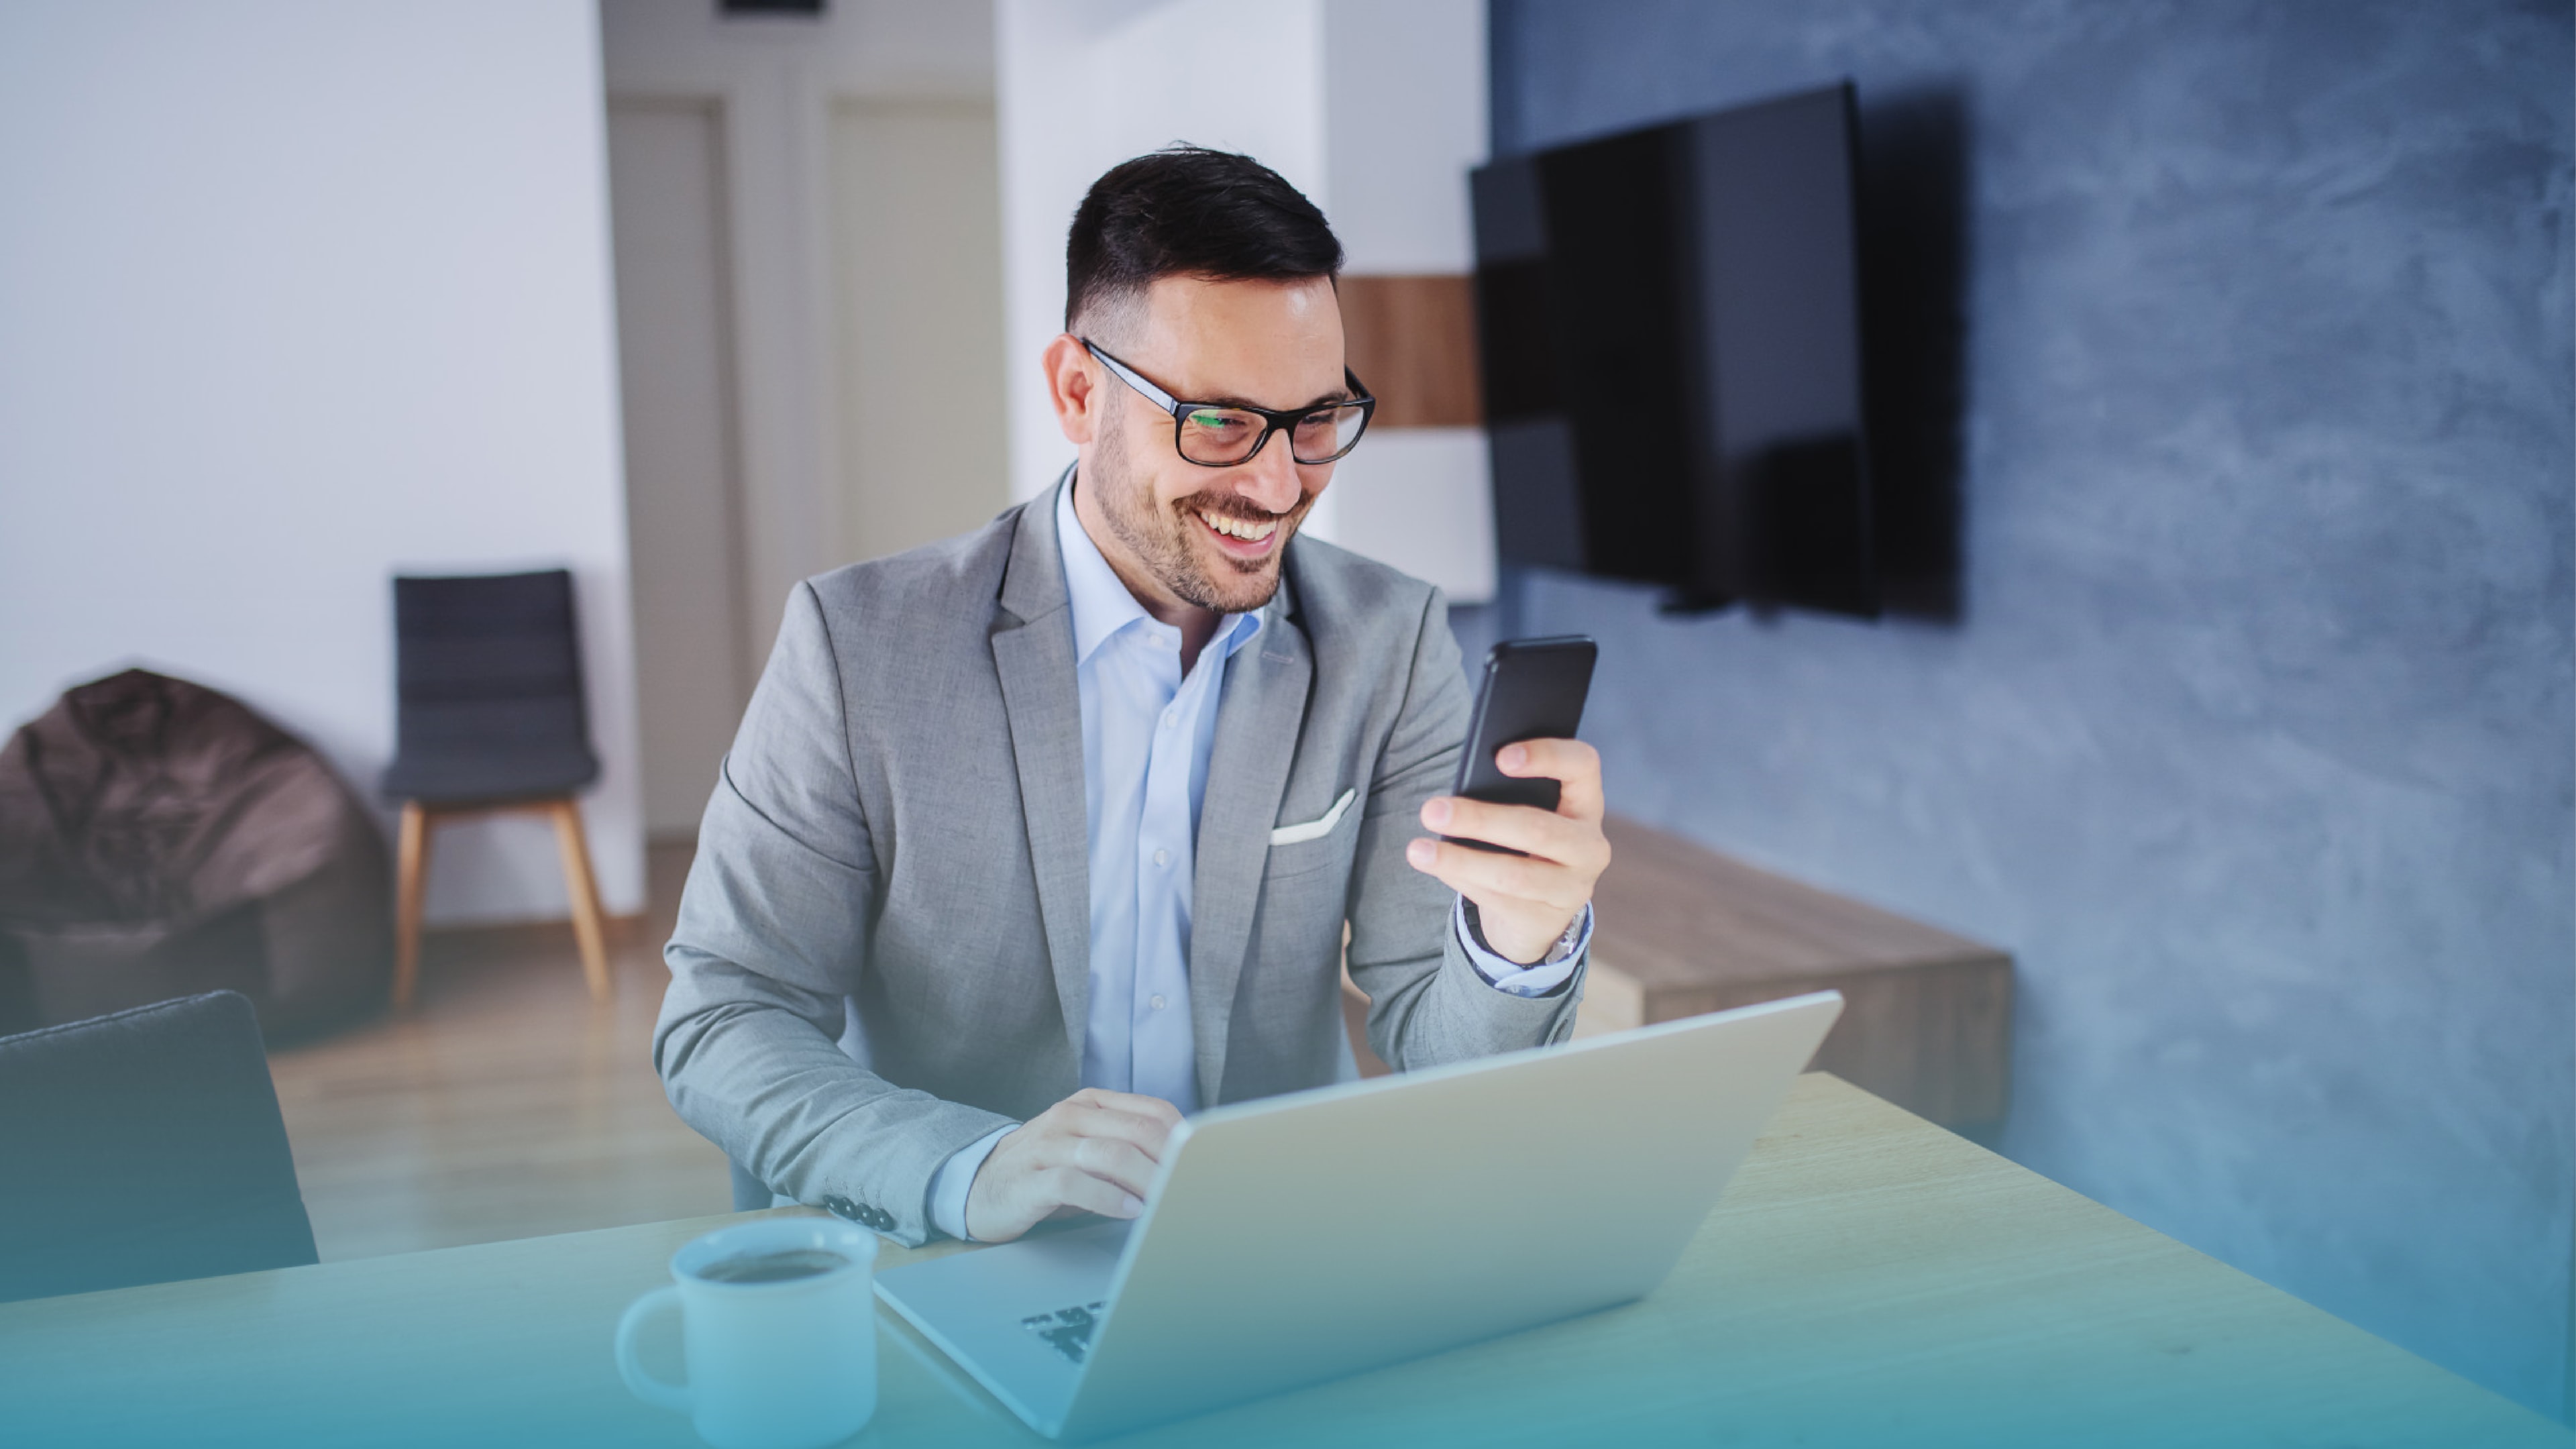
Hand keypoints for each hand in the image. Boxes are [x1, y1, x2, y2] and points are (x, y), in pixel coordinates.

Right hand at [963, 1088, 1182, 1242]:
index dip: (1184, 1140)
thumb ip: (1128, 1149)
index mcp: (1091, 1104)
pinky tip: (1129, 1212)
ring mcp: (1048, 1145)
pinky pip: (1075, 1183)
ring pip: (1111, 1154)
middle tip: (1191, 1189)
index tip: (1203, 1167)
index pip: (1153, 1111)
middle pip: (1138, 1132)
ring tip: (1166, 1202)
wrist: (979, 1187)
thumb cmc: (1045, 1171)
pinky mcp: (1030, 1178)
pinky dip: (1109, 1199)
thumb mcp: (1088, 1149)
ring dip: (1146, 1181)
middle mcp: (1070, 1116)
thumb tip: (1183, 1169)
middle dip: (1171, 1163)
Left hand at [1404, 738, 1610, 963]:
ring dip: (1460, 860)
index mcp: (1585, 804)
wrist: (1536, 912)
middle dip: (1480, 819)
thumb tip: (1455, 797)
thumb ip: (1506, 796)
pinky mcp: (1547, 921)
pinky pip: (1498, 900)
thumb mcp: (1526, 814)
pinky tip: (1437, 868)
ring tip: (1418, 850)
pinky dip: (1462, 880)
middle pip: (1537, 828)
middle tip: (1432, 811)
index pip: (1582, 765)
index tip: (1501, 757)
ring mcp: (1573, 888)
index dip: (1547, 756)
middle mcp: (1589, 846)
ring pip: (1514, 874)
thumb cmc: (1523, 845)